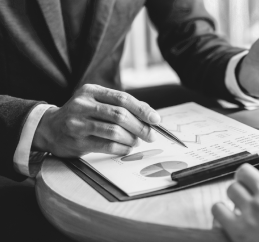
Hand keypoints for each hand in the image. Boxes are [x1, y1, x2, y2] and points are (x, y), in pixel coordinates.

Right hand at [32, 84, 160, 156]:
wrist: (48, 128)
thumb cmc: (81, 115)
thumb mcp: (96, 102)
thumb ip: (120, 105)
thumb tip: (150, 114)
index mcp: (91, 91)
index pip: (123, 98)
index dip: (142, 109)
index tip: (156, 120)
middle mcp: (83, 104)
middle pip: (120, 115)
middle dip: (140, 127)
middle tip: (151, 136)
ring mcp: (78, 123)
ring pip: (114, 131)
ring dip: (131, 138)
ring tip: (137, 142)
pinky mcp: (77, 141)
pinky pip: (107, 145)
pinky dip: (122, 148)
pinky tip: (127, 148)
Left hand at [212, 159, 258, 241]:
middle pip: (244, 171)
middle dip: (247, 179)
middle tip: (251, 188)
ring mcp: (253, 210)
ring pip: (231, 189)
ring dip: (235, 196)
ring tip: (241, 204)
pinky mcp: (240, 231)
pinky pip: (219, 212)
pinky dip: (221, 214)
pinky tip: (228, 219)